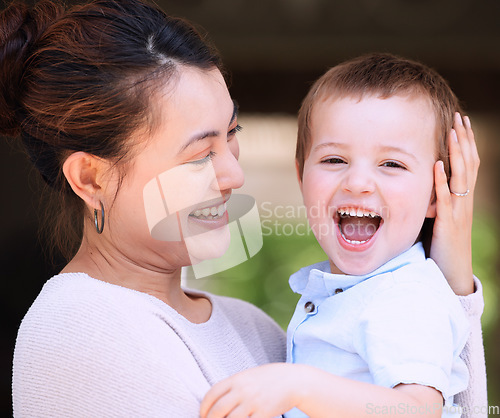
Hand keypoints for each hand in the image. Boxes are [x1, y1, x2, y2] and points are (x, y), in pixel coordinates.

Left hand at [200, 363, 300, 417]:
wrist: (294, 381)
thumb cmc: (270, 379)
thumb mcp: (249, 377)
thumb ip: (233, 386)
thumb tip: (216, 400)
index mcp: (237, 379)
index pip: (212, 394)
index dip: (204, 407)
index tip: (203, 415)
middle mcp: (242, 390)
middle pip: (218, 410)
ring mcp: (253, 402)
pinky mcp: (263, 413)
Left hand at [430, 112, 479, 294]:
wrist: (452, 270)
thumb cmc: (443, 243)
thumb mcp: (441, 216)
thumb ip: (436, 198)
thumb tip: (423, 180)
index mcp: (463, 197)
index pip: (467, 164)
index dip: (465, 142)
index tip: (460, 121)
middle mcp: (464, 200)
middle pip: (467, 164)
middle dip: (463, 140)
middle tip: (459, 117)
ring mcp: (458, 211)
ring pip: (460, 176)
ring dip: (456, 153)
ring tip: (453, 132)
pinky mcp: (448, 223)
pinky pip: (446, 198)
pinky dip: (442, 181)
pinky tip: (439, 164)